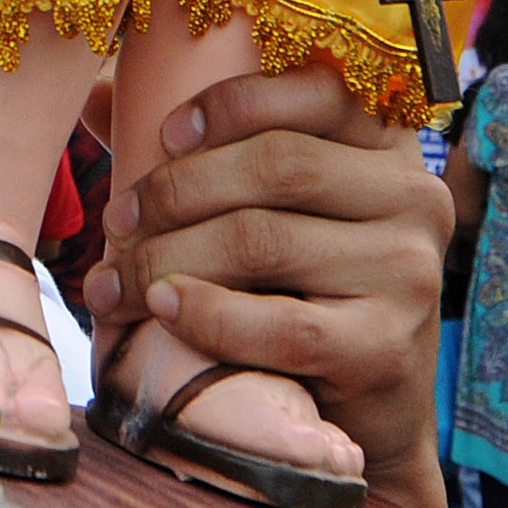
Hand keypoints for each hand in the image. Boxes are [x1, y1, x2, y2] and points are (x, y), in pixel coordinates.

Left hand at [80, 69, 454, 507]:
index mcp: (389, 149)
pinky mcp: (385, 347)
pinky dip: (206, 314)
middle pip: (278, 165)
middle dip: (177, 190)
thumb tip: (91, 95)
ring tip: (117, 279)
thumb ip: (200, 149)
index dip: (233, 103)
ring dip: (169, 256)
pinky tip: (163, 309)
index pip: (321, 90)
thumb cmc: (297, 294)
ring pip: (264, 239)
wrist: (362, 417)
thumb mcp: (269, 210)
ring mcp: (409, 274)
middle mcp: (415, 199)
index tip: (165, 135)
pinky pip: (279, 324)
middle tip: (117, 222)